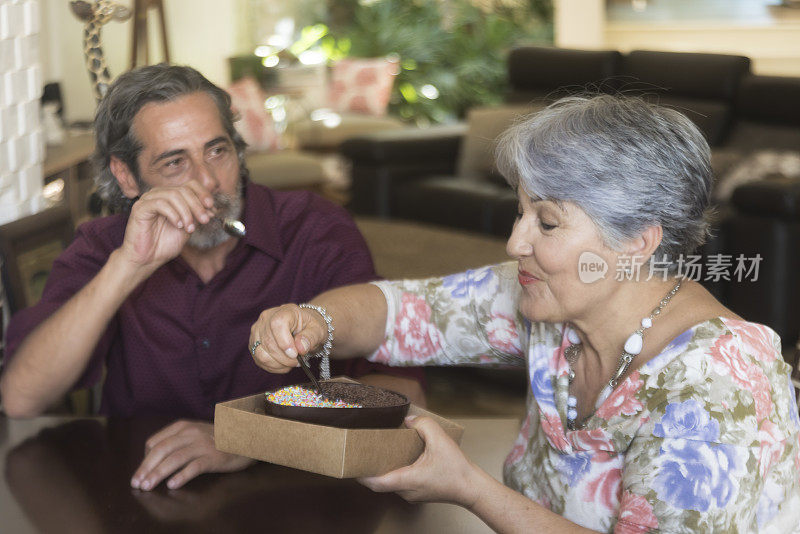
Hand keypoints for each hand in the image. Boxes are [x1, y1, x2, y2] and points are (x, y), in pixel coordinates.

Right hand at [120, 181, 216, 270]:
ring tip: (189, 228)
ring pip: (173, 195)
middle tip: (205, 220)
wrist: (146, 259)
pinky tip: (178, 225)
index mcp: (171, 197)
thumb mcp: (187, 228)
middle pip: (184, 190)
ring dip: (186, 212)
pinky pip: (160, 203)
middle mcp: (159, 194)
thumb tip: (211, 209)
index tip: (212, 207)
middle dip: (197, 206)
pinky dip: (173, 214)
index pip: (190, 185)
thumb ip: (197, 216)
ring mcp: (148, 199)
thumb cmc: (164, 244)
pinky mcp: (140, 207)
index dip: (203, 194)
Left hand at [130, 420, 253, 490]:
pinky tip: (172, 485)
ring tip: (148, 486)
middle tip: (136, 483)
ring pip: (175, 459)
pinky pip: (195, 467)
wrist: (245, 437)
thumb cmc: (217, 438)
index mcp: (183, 426)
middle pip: (162, 450)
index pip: (155, 442)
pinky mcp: (214, 457)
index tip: (139, 474)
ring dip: (158, 474)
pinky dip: (182, 476)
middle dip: (146, 468)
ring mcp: (203, 444)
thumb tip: (153, 457)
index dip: (144, 459)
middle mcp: (191, 433)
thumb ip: (176, 441)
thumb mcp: (195, 433)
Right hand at [249, 304, 328, 373]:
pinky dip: (273, 366)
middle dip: (285, 358)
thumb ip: (311, 337)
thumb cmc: (310, 327)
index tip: (295, 354)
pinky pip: (259, 360)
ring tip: (291, 362)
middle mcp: (266, 318)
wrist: (303, 328)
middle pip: (269, 342)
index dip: (285, 342)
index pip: (277, 324)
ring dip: (278, 363)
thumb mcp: (317, 330)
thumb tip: (301, 347)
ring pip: (261, 354)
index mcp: (284, 311)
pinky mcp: (254, 344)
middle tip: (298, 361)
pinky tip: (284, 363)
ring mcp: (257, 331)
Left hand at [358, 416, 480, 505]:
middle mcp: (407, 491)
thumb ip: (423, 425)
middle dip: (371, 468)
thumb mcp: (440, 439)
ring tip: (381, 452)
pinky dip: (396, 471)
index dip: (362, 475)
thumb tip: (408, 419)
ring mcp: (412, 494)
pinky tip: (400, 457)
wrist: (472, 488)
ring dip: (385, 469)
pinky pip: (401, 483)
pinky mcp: (418, 493)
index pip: (377, 483)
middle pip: (381, 482)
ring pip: (391, 483)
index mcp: (408, 480)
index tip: (352, 465)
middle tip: (364, 452)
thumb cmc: (457, 469)